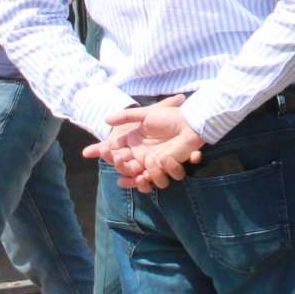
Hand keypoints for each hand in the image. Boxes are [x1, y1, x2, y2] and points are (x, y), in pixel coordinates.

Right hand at [86, 97, 204, 191]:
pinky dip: (156, 175)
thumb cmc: (168, 117)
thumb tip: (106, 120)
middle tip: (119, 157)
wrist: (190, 121)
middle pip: (126, 169)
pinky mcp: (169, 168)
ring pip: (142, 179)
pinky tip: (156, 164)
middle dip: (120, 165)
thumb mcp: (145, 114)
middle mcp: (143, 157)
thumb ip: (126, 115)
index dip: (109, 155)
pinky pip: (160, 179)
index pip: (117, 154)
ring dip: (138, 176)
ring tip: (139, 168)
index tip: (104, 150)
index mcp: (136, 145)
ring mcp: (155, 164)